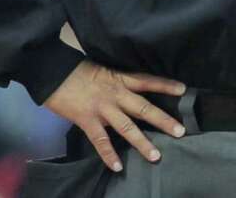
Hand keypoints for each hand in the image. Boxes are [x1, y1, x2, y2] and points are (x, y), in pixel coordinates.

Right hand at [43, 60, 186, 171]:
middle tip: (180, 131)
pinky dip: (109, 155)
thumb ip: (117, 80)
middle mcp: (116, 94)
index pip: (148, 81)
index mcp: (120, 78)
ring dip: (142, 142)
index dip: (166, 85)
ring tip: (156, 156)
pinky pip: (100, 141)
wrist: (52, 72)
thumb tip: (128, 90)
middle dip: (163, 120)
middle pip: (144, 108)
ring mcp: (102, 109)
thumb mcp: (103, 68)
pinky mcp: (87, 120)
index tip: (184, 90)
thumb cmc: (76, 68)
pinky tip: (117, 167)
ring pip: (127, 128)